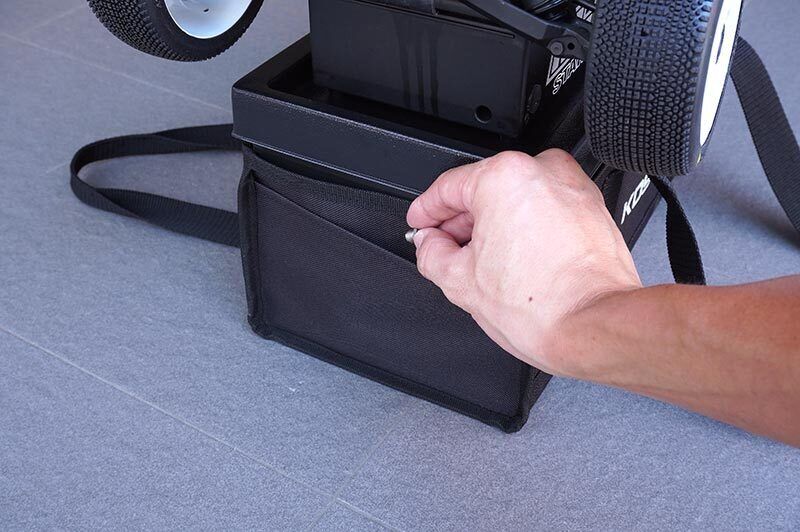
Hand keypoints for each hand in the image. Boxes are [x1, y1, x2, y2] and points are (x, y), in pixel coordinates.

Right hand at [407, 150, 641, 376]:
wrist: (594, 327)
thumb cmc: (543, 307)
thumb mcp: (460, 282)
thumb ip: (432, 253)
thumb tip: (429, 244)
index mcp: (504, 178)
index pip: (448, 187)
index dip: (426, 211)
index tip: (420, 223)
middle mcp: (542, 172)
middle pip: (483, 190)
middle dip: (460, 222)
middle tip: (444, 250)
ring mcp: (571, 188)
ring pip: (515, 199)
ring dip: (493, 226)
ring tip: (482, 264)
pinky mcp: (591, 208)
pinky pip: (544, 209)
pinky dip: (524, 228)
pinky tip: (513, 262)